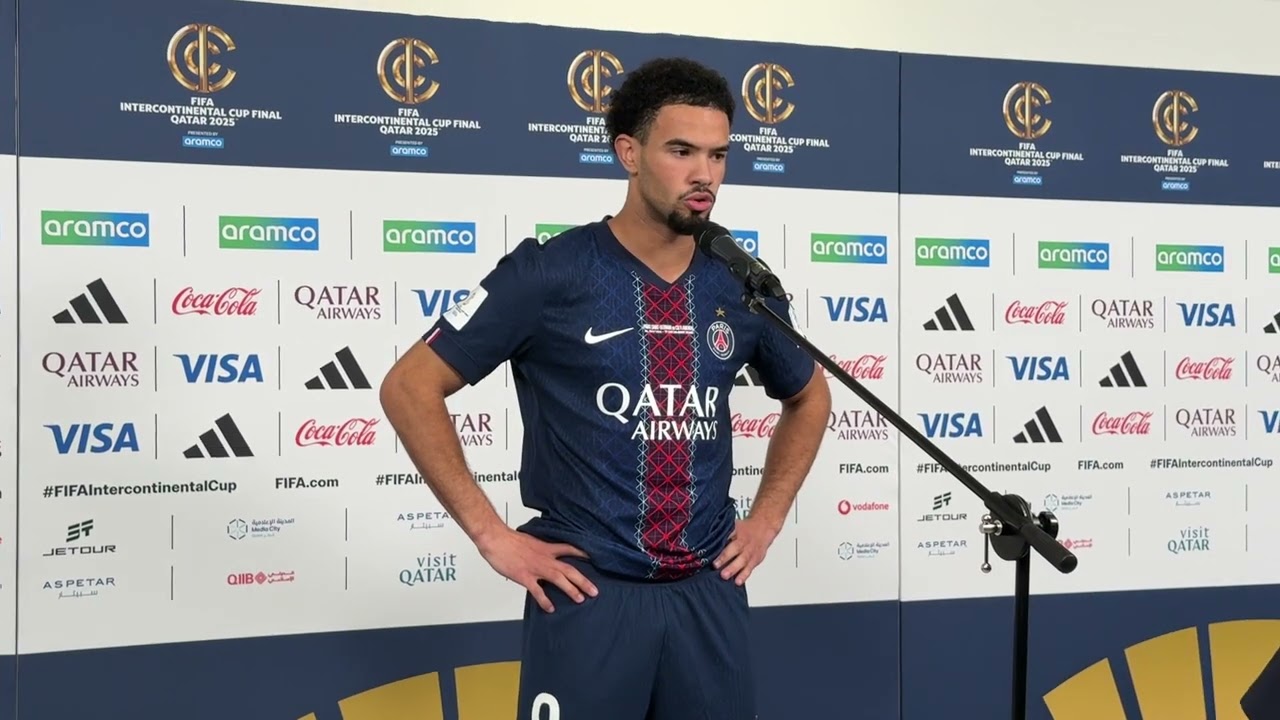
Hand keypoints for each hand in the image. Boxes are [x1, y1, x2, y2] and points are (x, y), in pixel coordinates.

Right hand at [477, 527, 598, 612]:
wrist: (496, 539)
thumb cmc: (509, 539)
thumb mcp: (530, 540)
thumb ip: (539, 549)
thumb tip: (543, 554)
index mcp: (546, 548)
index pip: (569, 549)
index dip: (582, 554)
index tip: (593, 560)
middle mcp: (545, 558)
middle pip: (569, 569)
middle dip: (583, 581)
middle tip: (595, 591)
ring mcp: (536, 568)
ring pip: (559, 579)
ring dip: (571, 590)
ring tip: (581, 599)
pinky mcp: (525, 577)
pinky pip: (538, 591)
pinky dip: (545, 601)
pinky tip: (550, 608)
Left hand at [712, 517, 779, 585]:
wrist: (764, 527)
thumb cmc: (744, 529)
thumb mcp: (734, 525)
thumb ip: (722, 533)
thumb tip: (705, 540)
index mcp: (736, 530)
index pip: (726, 535)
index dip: (719, 541)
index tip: (709, 549)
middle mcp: (743, 541)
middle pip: (734, 548)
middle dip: (725, 557)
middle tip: (715, 565)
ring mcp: (750, 551)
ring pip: (742, 560)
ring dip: (733, 568)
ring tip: (724, 575)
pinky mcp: (755, 560)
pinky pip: (749, 568)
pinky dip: (744, 575)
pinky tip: (737, 581)